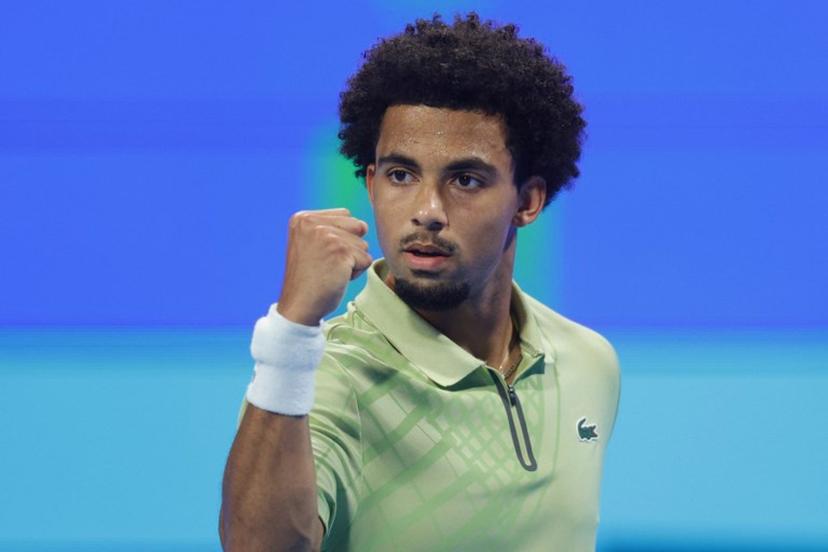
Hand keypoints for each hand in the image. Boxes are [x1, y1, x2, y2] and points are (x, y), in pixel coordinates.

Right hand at [276, 208, 372, 325]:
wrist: (298, 306)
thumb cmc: (309, 278)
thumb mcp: (311, 243)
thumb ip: (329, 228)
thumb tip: (364, 225)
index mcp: (303, 218)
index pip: (345, 215)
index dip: (341, 238)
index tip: (320, 254)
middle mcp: (313, 223)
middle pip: (358, 226)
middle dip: (350, 247)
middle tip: (327, 264)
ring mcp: (327, 236)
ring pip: (363, 244)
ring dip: (353, 262)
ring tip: (330, 272)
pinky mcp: (341, 252)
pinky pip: (366, 259)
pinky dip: (356, 273)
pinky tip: (336, 279)